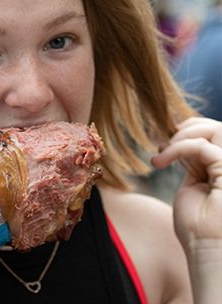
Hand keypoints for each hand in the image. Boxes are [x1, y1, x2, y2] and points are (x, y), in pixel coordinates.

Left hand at [151, 117, 221, 249]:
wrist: (204, 249)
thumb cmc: (197, 225)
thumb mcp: (194, 184)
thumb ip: (194, 161)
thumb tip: (179, 140)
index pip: (216, 135)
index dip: (191, 131)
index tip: (165, 144)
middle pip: (219, 128)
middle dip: (188, 127)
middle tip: (164, 143)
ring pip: (216, 130)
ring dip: (183, 136)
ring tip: (164, 151)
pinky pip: (202, 147)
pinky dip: (177, 148)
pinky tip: (160, 161)